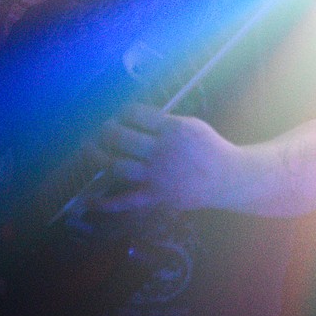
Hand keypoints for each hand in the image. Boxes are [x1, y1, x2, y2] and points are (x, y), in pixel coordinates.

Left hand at [85, 103, 238, 212]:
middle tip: (103, 130)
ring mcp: (155, 176)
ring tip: (89, 149)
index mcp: (171, 129)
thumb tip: (134, 117)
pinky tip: (88, 199)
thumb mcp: (191, 124)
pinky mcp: (154, 197)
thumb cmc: (209, 147)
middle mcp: (160, 151)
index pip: (135, 113)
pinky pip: (125, 200)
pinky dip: (105, 203)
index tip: (120, 114)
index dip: (122, 111)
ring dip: (96, 156)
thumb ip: (164, 121)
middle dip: (105, 130)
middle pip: (120, 137)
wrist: (227, 178)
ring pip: (116, 165)